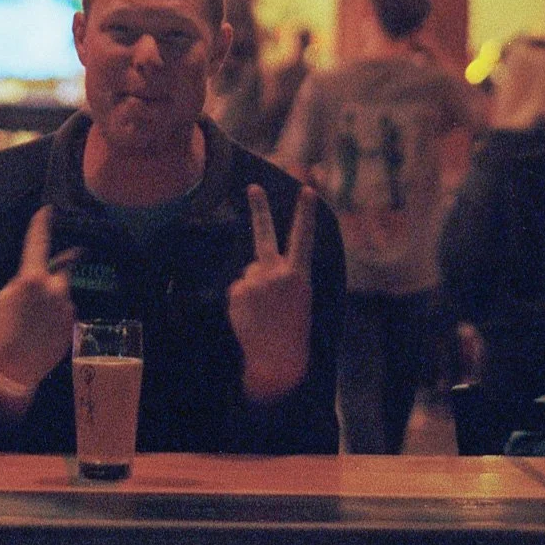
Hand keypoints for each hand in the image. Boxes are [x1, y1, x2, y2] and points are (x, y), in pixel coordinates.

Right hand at [0, 206, 77, 400]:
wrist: (17, 367)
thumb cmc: (3, 331)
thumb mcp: (2, 300)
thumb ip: (20, 283)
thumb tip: (31, 277)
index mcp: (32, 279)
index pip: (38, 244)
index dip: (42, 225)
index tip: (48, 211)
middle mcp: (55, 288)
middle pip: (62, 267)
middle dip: (56, 268)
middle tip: (44, 281)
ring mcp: (67, 306)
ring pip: (62, 291)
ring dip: (53, 297)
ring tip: (36, 318)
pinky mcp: (73, 322)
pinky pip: (65, 310)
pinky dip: (56, 314)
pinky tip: (43, 329)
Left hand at [228, 185, 314, 402]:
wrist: (278, 358)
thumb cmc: (292, 327)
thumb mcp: (299, 297)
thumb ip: (281, 274)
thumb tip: (255, 262)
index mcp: (298, 275)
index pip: (303, 238)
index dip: (305, 213)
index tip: (307, 190)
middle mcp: (276, 274)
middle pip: (264, 234)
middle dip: (260, 208)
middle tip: (253, 187)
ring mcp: (254, 281)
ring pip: (250, 271)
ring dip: (254, 286)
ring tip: (264, 311)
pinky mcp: (237, 292)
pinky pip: (238, 288)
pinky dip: (242, 299)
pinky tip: (252, 315)